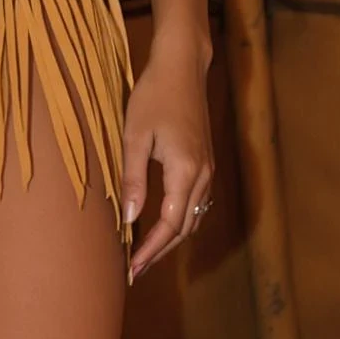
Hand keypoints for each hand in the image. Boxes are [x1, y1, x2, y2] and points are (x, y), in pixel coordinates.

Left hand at [119, 29, 214, 281]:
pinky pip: (195, 203)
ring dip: (170, 239)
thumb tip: (131, 219)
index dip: (151, 250)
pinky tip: (160, 225)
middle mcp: (203, 175)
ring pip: (193, 217)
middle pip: (185, 228)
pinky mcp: (205, 162)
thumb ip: (133, 178)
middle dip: (160, 252)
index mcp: (186, 170)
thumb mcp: (135, 137)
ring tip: (144, 254)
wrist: (182, 67)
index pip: (171, 224)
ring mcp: (208, 169)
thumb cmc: (154, 96)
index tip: (132, 268)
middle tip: (135, 271)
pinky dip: (179, 221)